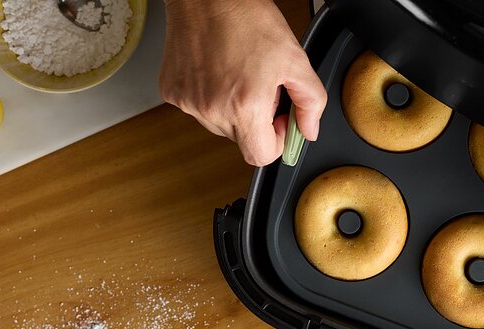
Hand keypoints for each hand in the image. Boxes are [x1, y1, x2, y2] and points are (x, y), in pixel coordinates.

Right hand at [159, 0, 326, 165]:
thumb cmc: (247, 18)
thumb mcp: (295, 58)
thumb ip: (311, 101)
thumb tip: (309, 131)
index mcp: (244, 106)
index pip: (261, 156)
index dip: (277, 141)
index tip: (280, 119)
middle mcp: (212, 109)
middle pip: (242, 140)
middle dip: (257, 120)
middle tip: (261, 85)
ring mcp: (189, 103)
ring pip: (221, 126)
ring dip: (234, 109)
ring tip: (238, 74)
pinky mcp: (173, 93)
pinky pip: (199, 109)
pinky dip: (211, 97)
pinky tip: (217, 71)